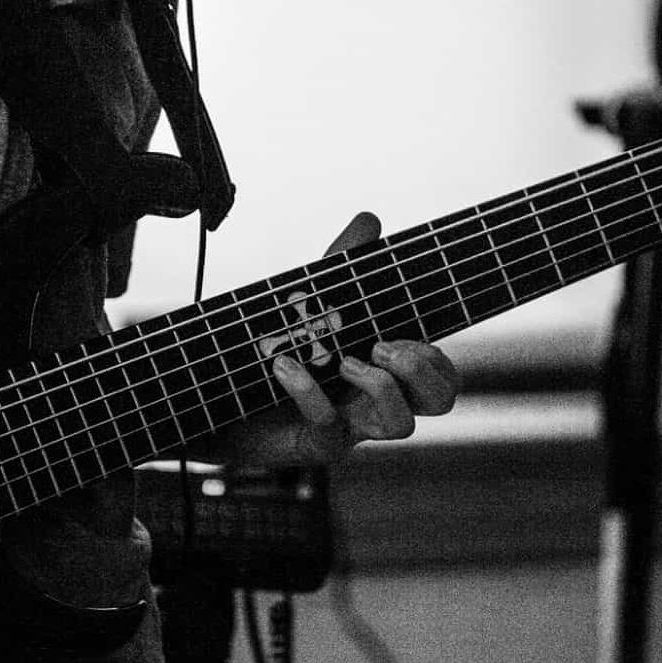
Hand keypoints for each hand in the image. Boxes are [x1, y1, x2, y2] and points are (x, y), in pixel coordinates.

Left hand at [272, 211, 458, 451]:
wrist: (220, 388)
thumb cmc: (277, 344)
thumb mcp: (313, 299)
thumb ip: (343, 262)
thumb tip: (370, 218)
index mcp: (384, 367)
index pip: (441, 374)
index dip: (435, 360)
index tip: (400, 334)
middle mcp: (376, 399)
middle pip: (439, 402)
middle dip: (424, 372)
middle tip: (383, 347)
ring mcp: (349, 425)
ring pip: (400, 425)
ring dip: (380, 387)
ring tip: (345, 361)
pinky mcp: (314, 444)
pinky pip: (330, 430)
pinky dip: (309, 393)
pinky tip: (285, 367)